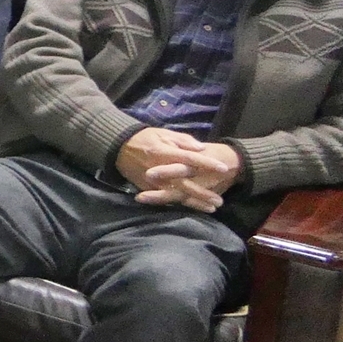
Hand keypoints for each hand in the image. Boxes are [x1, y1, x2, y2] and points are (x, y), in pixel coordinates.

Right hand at [118, 128, 239, 210]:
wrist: (118, 148)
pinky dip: (180, 203)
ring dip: (194, 203)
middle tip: (220, 201)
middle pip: (185, 184)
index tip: (224, 168)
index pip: (190, 159)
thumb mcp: (164, 133)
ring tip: (211, 208)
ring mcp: (153, 181)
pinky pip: (166, 198)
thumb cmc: (145, 138)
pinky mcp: (147, 189)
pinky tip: (194, 208)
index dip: (207, 163)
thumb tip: (201, 149)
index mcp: (165, 153)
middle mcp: (160, 169)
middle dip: (203, 193)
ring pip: (177, 195)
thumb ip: (184, 141)